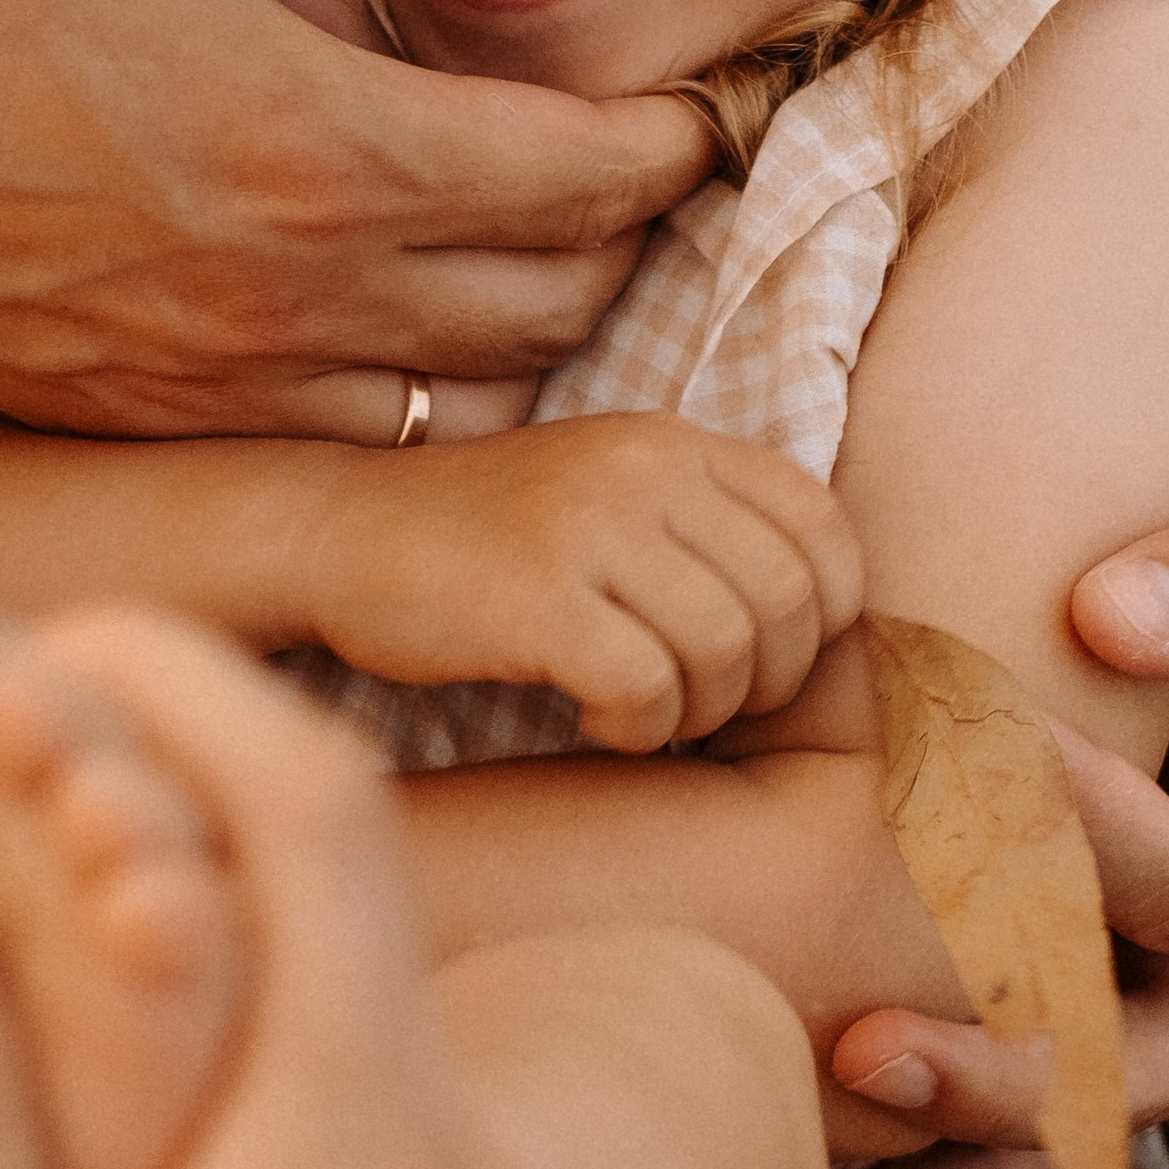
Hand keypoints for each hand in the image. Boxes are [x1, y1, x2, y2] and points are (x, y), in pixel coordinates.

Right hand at [0, 0, 701, 433]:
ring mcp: (219, 374)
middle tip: (616, 175)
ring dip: (525, 329)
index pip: (576, 177)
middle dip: (613, 239)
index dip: (658, 144)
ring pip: (468, 397)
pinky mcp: (148, 416)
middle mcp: (293, 287)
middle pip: (552, 305)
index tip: (683, 113)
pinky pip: (350, 432)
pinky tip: (397, 314)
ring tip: (525, 252)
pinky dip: (414, 385)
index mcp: (320, 138)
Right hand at [308, 418, 862, 751]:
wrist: (341, 533)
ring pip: (728, 651)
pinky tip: (596, 719)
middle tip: (702, 705)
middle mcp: (644, 470)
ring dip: (697, 711)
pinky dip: (638, 725)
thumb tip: (824, 623)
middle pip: (791, 602)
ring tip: (643, 711)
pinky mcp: (536, 595)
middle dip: (767, 682)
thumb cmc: (487, 542)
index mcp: (676, 442)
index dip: (825, 617)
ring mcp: (589, 527)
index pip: (827, 529)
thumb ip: (707, 526)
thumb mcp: (610, 495)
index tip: (765, 660)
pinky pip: (648, 686)